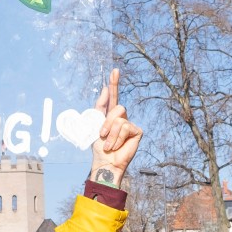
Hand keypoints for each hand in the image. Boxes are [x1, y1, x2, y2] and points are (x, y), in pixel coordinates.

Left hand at [88, 69, 141, 187]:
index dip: (114, 83)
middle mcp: (122, 117)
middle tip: (102, 135)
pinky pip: (125, 127)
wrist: (105, 161)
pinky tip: (116, 146)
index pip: (113, 96)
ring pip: (120, 119)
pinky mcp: (137, 132)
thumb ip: (100, 107)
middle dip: (107, 122)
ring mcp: (130, 124)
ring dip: (110, 133)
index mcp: (110, 114)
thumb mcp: (95, 124)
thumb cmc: (99, 146)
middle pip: (117, 107)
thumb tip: (104, 88)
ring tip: (108, 144)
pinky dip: (117, 138)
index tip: (115, 70)